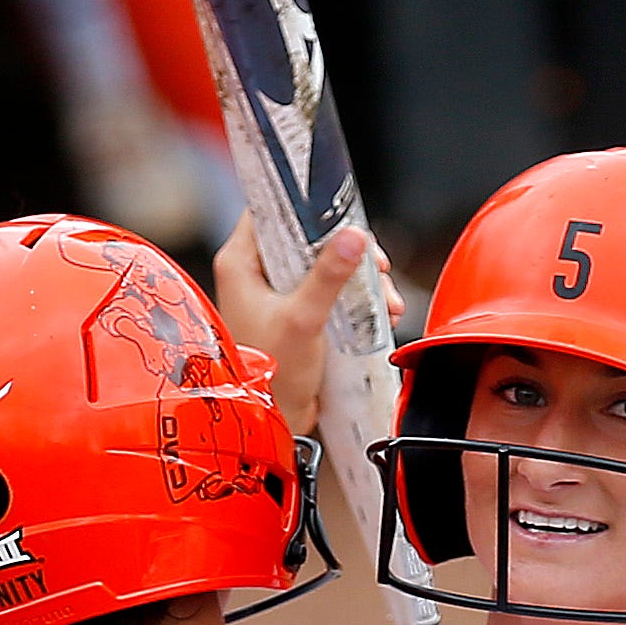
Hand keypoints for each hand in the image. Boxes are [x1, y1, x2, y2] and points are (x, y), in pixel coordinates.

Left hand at [211, 217, 401, 436]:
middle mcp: (256, 273)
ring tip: (384, 299)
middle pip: (308, 236)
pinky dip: (357, 298)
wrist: (273, 422)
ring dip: (360, 277)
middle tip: (375, 264)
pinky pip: (332, 290)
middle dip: (349, 250)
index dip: (303, 202)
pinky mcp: (298, 312)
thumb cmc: (269, 378)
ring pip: (326, 263)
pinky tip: (380, 312)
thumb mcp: (302, 320)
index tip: (337, 205)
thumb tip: (352, 237)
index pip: (269, 210)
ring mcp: (277, 293)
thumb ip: (327, 277)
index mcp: (241, 263)